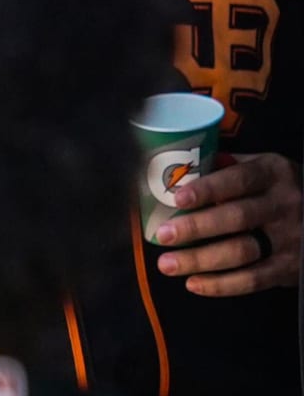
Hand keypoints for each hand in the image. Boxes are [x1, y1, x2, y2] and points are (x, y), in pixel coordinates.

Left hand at [154, 152, 301, 295]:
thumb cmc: (280, 189)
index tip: (178, 198)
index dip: (208, 190)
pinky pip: (253, 279)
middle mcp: (284, 204)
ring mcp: (289, 238)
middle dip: (196, 228)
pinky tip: (194, 283)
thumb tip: (180, 171)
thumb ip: (228, 168)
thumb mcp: (264, 169)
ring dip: (200, 260)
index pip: (238, 179)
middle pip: (237, 218)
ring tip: (168, 264)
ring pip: (241, 251)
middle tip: (164, 235)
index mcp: (273, 174)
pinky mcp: (290, 268)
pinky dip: (221, 285)